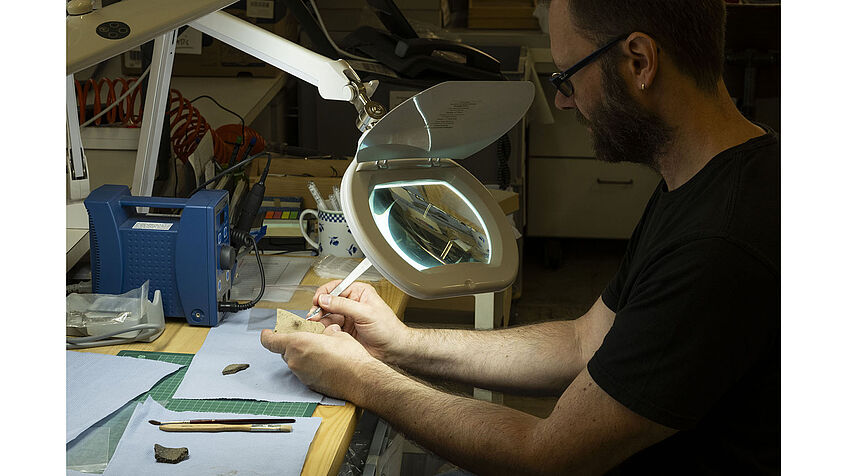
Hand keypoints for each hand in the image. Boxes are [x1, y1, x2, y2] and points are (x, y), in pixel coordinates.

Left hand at [260, 325, 377, 401]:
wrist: (360, 379)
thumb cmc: (349, 358)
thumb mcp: (337, 334)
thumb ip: (326, 332)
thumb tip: (327, 332)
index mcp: (298, 344)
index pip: (270, 341)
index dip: (267, 335)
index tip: (267, 332)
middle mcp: (295, 361)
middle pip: (284, 350)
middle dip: (292, 344)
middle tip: (306, 338)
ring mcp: (301, 374)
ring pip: (294, 361)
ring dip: (302, 355)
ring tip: (320, 351)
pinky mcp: (309, 384)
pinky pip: (304, 371)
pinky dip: (310, 366)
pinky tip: (325, 363)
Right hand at [307, 281, 408, 361]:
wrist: (393, 350)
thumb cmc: (388, 329)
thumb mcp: (366, 313)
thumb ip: (344, 305)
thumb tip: (325, 299)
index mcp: (359, 293)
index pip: (336, 287)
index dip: (324, 293)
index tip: (317, 301)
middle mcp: (351, 303)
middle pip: (328, 301)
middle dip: (319, 308)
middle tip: (313, 316)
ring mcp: (347, 317)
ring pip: (327, 315)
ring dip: (320, 320)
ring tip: (317, 325)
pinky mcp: (344, 330)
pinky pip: (329, 327)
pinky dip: (324, 330)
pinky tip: (324, 332)